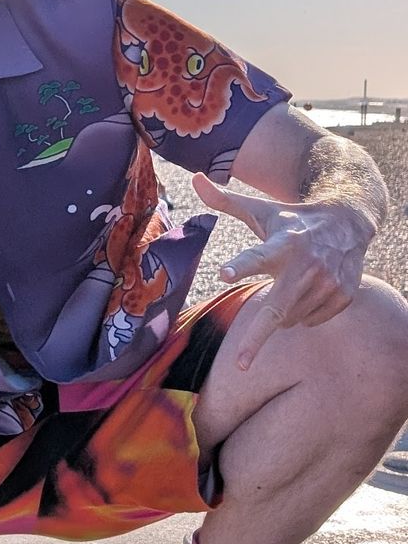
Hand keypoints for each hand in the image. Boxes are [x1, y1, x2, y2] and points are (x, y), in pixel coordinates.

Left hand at [192, 172, 372, 370]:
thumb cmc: (291, 220)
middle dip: (258, 337)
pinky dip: (303, 313)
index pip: (257, 255)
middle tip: (240, 364)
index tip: (223, 273)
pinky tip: (310, 290)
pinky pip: (310, 321)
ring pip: (291, 319)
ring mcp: (328, 284)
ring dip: (283, 311)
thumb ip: (224, 201)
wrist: (348, 222)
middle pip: (276, 309)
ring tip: (292, 282)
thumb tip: (195, 178)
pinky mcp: (344, 297)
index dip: (241, 265)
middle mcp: (306, 265)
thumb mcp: (260, 211)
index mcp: (282, 243)